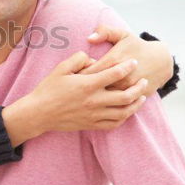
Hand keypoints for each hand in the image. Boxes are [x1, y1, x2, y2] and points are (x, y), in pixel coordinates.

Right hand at [2, 51, 147, 146]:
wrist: (39, 113)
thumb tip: (94, 59)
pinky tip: (127, 111)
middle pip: (126, 95)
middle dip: (139, 87)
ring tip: (142, 97)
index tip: (134, 62)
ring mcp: (94, 115)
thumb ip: (79, 59)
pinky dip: (125, 117)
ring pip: (124, 111)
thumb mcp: (61, 68)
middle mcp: (94, 101)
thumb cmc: (48, 89)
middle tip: (145, 81)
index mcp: (87, 84)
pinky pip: (114, 123)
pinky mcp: (92, 125)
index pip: (115, 74)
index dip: (127, 66)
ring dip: (136, 104)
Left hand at [80, 25, 172, 96]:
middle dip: (84, 88)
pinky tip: (102, 101)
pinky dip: (109, 104)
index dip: (78, 74)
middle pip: (95, 86)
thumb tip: (89, 38)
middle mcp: (121, 76)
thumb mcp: (122, 35)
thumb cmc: (137, 46)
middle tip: (78, 88)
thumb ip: (105, 32)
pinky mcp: (136, 98)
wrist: (161, 61)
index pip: (88, 71)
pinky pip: (118, 105)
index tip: (74, 75)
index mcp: (113, 60)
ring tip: (88, 95)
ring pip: (105, 98)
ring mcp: (129, 89)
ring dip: (96, 97)